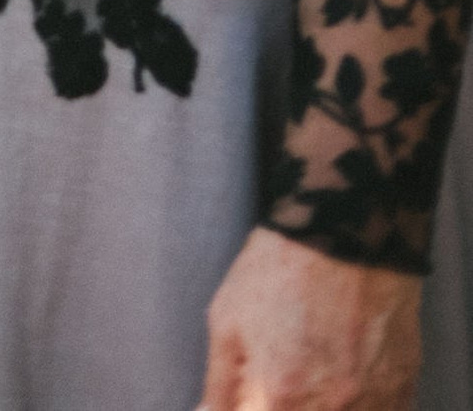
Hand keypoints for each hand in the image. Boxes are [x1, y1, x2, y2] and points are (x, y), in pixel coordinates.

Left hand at [200, 226, 420, 408]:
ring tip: (313, 370)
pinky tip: (345, 379)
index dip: (253, 409)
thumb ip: (220, 383)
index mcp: (280, 396)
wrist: (346, 229)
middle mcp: (328, 409)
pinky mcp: (402, 389)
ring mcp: (371, 403)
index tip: (254, 394)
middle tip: (283, 377)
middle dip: (286, 404)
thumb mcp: (228, 319)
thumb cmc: (280, 269)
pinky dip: (361, 407)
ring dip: (323, 406)